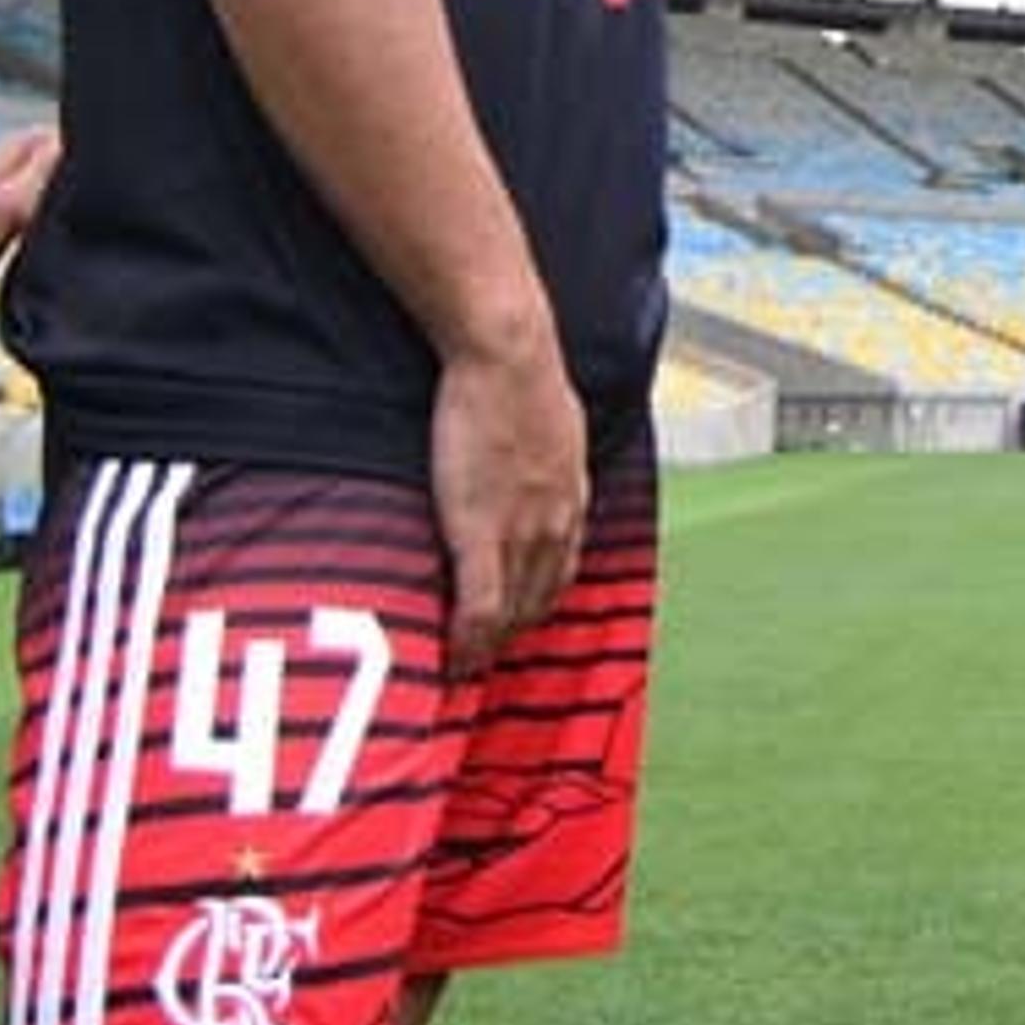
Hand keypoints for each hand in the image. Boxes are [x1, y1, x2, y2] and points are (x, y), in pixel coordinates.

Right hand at [430, 337, 587, 678]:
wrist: (509, 359)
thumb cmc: (525, 379)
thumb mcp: (556, 424)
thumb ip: (548, 454)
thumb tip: (538, 458)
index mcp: (572, 500)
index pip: (560, 571)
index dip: (536, 603)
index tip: (515, 623)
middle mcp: (556, 525)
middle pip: (538, 601)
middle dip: (512, 634)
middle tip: (484, 657)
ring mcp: (521, 533)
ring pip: (512, 613)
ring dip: (490, 645)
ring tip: (465, 665)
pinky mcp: (480, 532)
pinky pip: (479, 606)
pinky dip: (467, 640)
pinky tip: (452, 660)